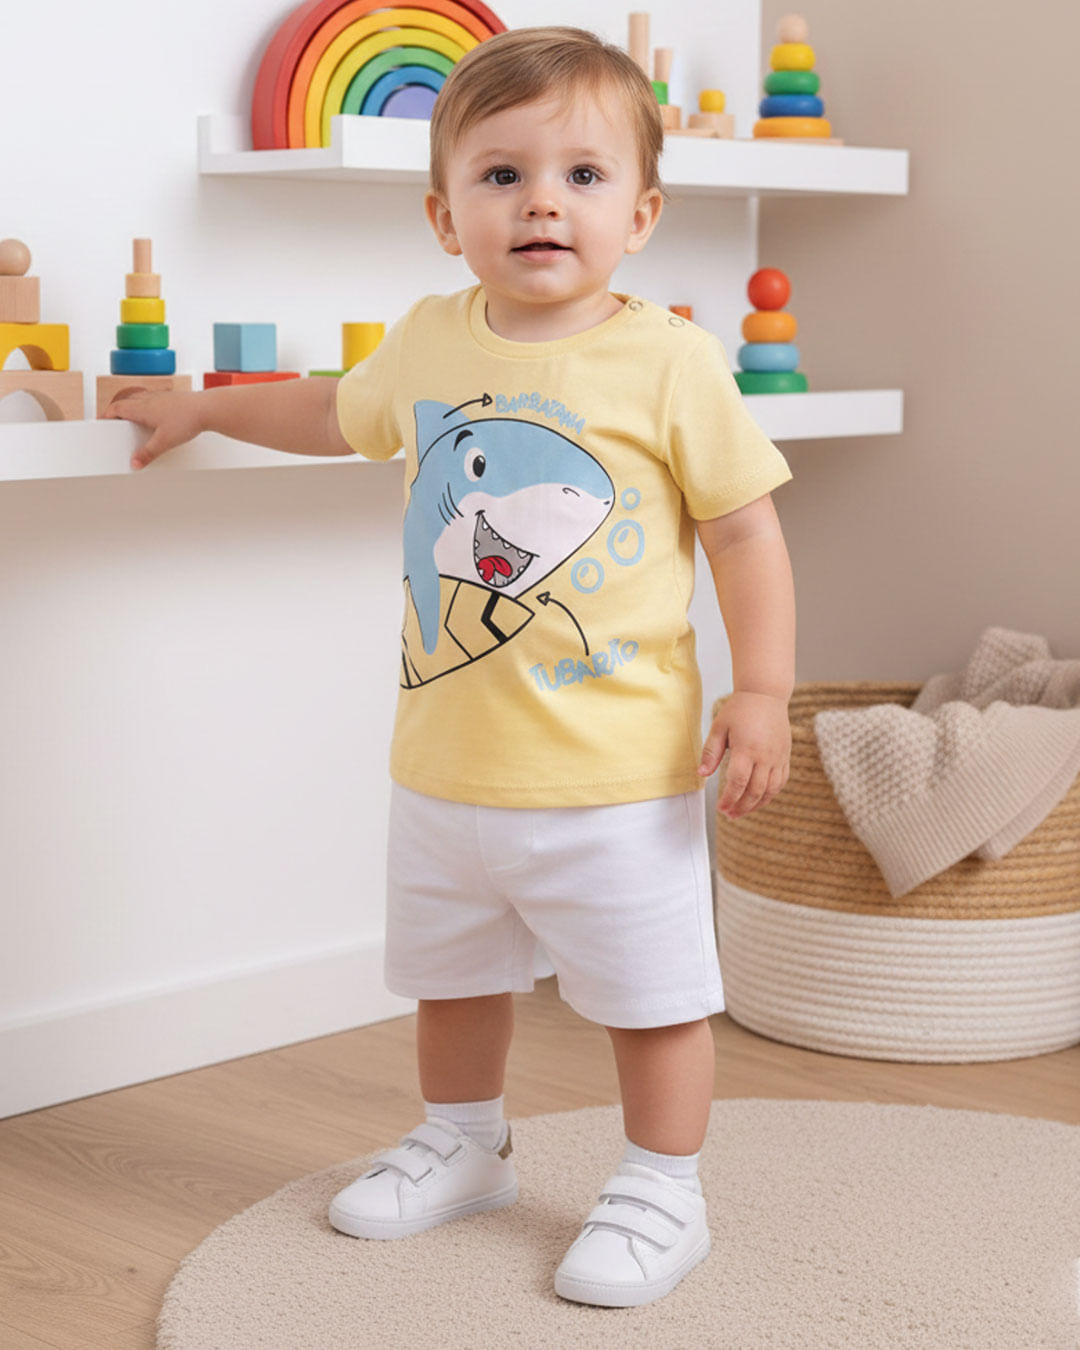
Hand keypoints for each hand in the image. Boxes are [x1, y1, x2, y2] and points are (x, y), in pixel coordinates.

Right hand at [103, 389, 203, 469]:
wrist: (207, 409)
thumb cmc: (187, 420)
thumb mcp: (165, 442)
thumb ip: (148, 453)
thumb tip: (134, 464)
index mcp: (142, 408)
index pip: (117, 408)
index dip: (107, 415)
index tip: (101, 421)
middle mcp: (149, 399)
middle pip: (126, 403)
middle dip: (117, 412)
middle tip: (113, 421)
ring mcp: (160, 397)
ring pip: (139, 399)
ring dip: (131, 407)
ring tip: (130, 418)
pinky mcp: (171, 398)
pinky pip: (151, 400)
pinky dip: (145, 406)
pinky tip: (153, 415)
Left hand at [698, 691, 790, 817]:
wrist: (766, 695)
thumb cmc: (740, 709)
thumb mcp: (719, 727)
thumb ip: (710, 752)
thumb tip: (701, 774)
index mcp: (747, 748)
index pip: (738, 782)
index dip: (729, 799)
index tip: (721, 808)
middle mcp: (766, 756)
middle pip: (755, 791)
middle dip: (741, 807)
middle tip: (729, 814)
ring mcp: (778, 757)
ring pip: (771, 790)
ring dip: (756, 805)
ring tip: (742, 812)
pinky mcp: (786, 756)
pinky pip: (781, 782)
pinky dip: (771, 795)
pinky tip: (759, 799)